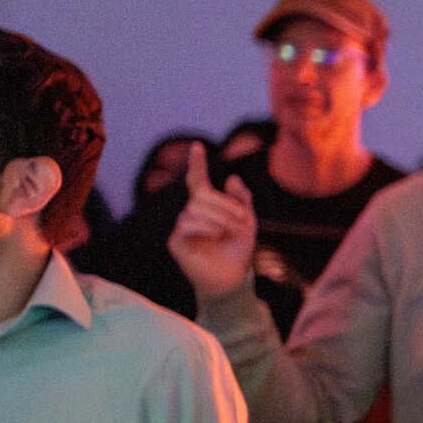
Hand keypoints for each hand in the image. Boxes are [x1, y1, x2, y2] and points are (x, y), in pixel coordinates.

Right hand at [167, 149, 257, 305]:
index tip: (198, 145)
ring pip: (194, 209)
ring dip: (218, 218)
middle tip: (240, 222)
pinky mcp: (176, 240)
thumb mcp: (246, 222)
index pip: (198, 180)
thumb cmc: (238, 249)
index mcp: (208, 205)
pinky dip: (205, 228)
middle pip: (201, 196)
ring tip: (228, 232)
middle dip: (225, 206)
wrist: (231, 276)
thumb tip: (233, 178)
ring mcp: (182, 226)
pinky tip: (215, 236)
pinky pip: (186, 224)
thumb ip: (241, 200)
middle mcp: (191, 212)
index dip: (196, 163)